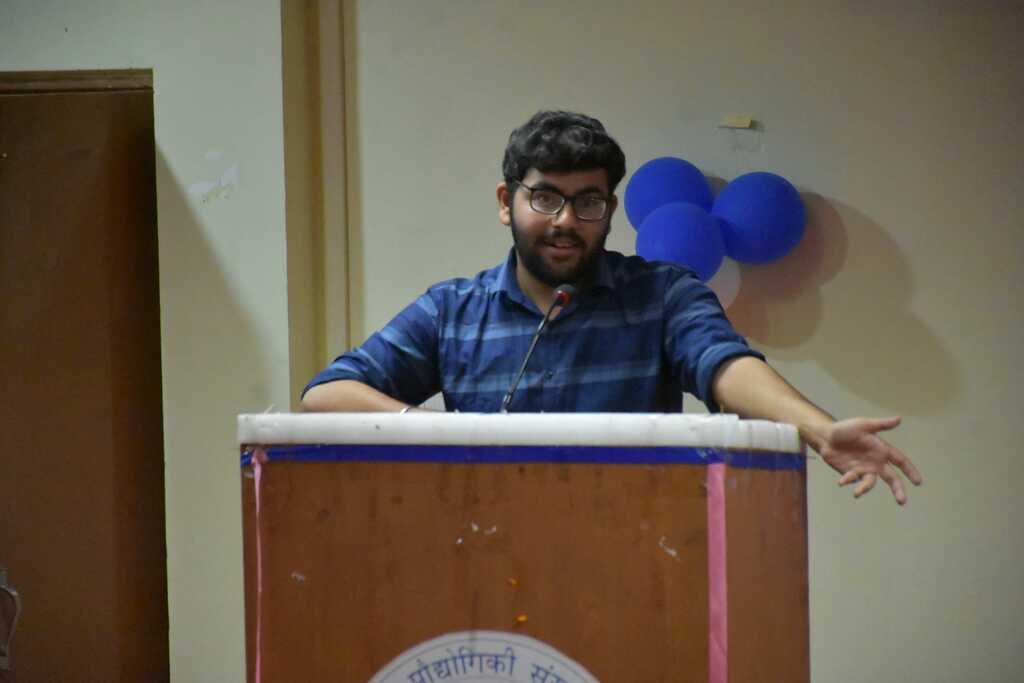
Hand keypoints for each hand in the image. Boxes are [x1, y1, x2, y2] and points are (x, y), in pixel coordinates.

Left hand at [800, 416, 922, 504]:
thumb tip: (899, 419)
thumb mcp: (864, 425)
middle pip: (891, 478)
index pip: (901, 461)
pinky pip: (853, 480)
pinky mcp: (851, 474)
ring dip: (865, 488)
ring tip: (857, 493)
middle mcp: (876, 462)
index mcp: (882, 450)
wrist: (826, 437)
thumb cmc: (846, 429)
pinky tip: (841, 482)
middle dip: (897, 489)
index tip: (918, 482)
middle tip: (902, 501)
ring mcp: (864, 469)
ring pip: (870, 483)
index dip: (910, 471)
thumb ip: (881, 424)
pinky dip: (848, 481)